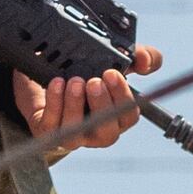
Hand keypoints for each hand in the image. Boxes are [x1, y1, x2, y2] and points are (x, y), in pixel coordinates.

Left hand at [13, 45, 165, 157]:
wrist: (47, 82)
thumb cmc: (87, 76)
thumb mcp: (114, 62)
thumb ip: (137, 57)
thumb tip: (145, 61)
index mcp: (117, 117)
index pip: (129, 115)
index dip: (123, 96)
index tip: (112, 73)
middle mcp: (97, 131)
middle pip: (108, 132)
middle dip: (102, 105)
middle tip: (94, 81)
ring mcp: (73, 136)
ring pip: (77, 131)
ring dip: (76, 104)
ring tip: (74, 81)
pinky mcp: (49, 133)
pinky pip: (52, 125)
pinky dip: (55, 102)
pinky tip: (56, 83)